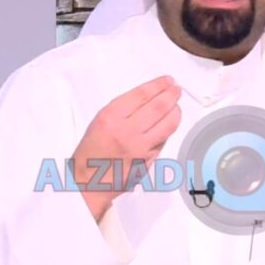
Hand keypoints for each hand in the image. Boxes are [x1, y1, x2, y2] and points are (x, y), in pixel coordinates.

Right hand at [72, 75, 181, 221]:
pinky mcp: (147, 161)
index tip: (167, 81)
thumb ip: (123, 110)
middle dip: (172, 95)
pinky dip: (167, 130)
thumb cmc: (90, 152)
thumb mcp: (100, 121)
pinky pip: (163, 141)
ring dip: (176, 111)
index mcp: (111, 118)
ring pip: (168, 124)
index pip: (142, 95)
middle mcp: (127, 131)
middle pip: (159, 107)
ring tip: (176, 106)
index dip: (158, 85)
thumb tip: (149, 98)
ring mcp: (140, 148)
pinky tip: (167, 125)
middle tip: (176, 90)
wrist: (87, 183)